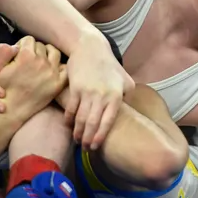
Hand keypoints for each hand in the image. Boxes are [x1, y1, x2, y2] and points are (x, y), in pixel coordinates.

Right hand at [0, 36, 66, 119]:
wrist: (11, 109)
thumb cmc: (3, 88)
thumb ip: (6, 51)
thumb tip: (16, 44)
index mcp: (26, 55)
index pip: (29, 40)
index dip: (23, 45)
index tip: (21, 52)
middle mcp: (41, 62)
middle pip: (41, 46)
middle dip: (35, 50)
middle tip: (30, 59)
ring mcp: (52, 73)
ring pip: (54, 53)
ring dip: (47, 54)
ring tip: (42, 61)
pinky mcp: (58, 83)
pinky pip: (64, 68)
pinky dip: (59, 66)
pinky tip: (52, 69)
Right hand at [65, 35, 134, 150]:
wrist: (90, 48)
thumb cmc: (109, 65)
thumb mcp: (125, 79)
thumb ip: (128, 95)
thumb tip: (130, 111)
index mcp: (115, 96)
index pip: (108, 122)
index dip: (100, 136)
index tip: (95, 146)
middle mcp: (101, 96)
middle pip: (92, 123)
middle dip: (88, 138)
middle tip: (86, 148)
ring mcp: (87, 92)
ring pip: (80, 118)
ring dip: (77, 132)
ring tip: (77, 140)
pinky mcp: (75, 88)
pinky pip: (71, 108)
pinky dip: (68, 119)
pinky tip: (68, 125)